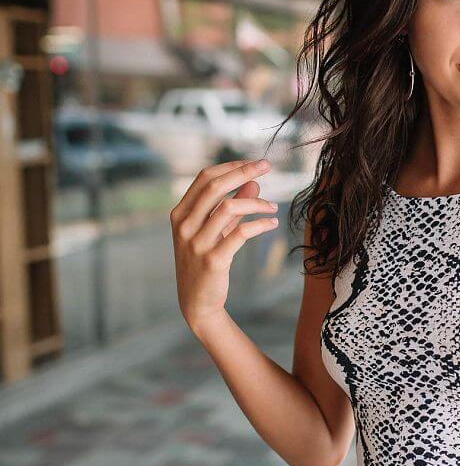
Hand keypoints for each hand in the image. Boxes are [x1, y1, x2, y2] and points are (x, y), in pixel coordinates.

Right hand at [170, 158, 278, 334]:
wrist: (197, 302)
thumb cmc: (205, 263)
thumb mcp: (216, 231)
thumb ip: (232, 207)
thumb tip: (253, 183)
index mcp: (180, 214)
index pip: (204, 178)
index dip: (231, 166)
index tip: (254, 163)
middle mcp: (184, 225)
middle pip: (214, 186)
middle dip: (243, 171)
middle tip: (267, 166)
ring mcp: (196, 243)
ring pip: (228, 207)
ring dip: (256, 203)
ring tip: (273, 207)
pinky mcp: (213, 260)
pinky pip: (240, 234)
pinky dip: (259, 225)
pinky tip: (271, 225)